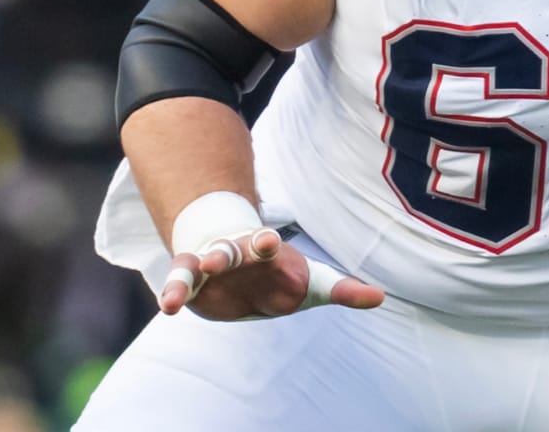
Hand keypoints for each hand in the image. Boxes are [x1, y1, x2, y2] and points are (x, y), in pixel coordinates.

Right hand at [160, 227, 385, 320]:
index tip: (268, 241)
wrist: (240, 266)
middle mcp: (235, 254)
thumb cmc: (279, 275)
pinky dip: (172, 294)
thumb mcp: (313, 284)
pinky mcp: (193, 284)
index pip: (266, 245)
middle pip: (228, 251)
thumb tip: (381, 297)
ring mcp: (210, 266)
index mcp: (265, 253)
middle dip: (222, 254)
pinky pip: (179, 285)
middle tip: (214, 259)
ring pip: (195, 266)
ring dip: (188, 276)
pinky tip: (167, 307)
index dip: (266, 243)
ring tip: (173, 297)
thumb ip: (343, 290)